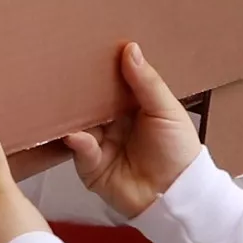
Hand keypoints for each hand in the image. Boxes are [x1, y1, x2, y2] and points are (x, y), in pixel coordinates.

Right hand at [62, 42, 202, 221]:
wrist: (175, 196)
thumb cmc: (178, 151)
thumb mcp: (166, 110)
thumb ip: (146, 82)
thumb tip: (130, 49)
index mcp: (132, 106)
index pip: (111, 82)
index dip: (101, 67)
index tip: (87, 47)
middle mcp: (112, 122)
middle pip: (89, 100)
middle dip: (79, 89)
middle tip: (64, 69)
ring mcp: (99, 142)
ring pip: (78, 122)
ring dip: (73, 114)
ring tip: (63, 99)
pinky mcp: (89, 165)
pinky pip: (78, 148)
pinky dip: (76, 140)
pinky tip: (77, 133)